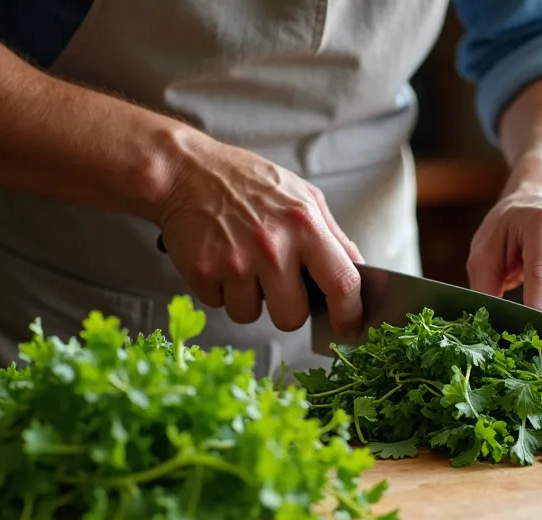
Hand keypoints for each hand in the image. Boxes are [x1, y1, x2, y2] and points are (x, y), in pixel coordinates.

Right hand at [156, 131, 364, 334]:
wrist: (184, 171)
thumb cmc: (246, 182)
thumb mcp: (302, 195)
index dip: (349, 314)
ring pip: (251, 315)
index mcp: (305, 225)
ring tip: (241, 262)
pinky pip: (219, 305)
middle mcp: (272, 246)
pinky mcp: (203, 272)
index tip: (347, 326)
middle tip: (275, 281)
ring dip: (247, 298)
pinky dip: (220, 289)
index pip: (343, 283)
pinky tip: (218, 259)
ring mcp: (235, 262)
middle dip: (286, 308)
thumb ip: (333, 235)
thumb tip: (357, 270)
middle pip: (292, 317)